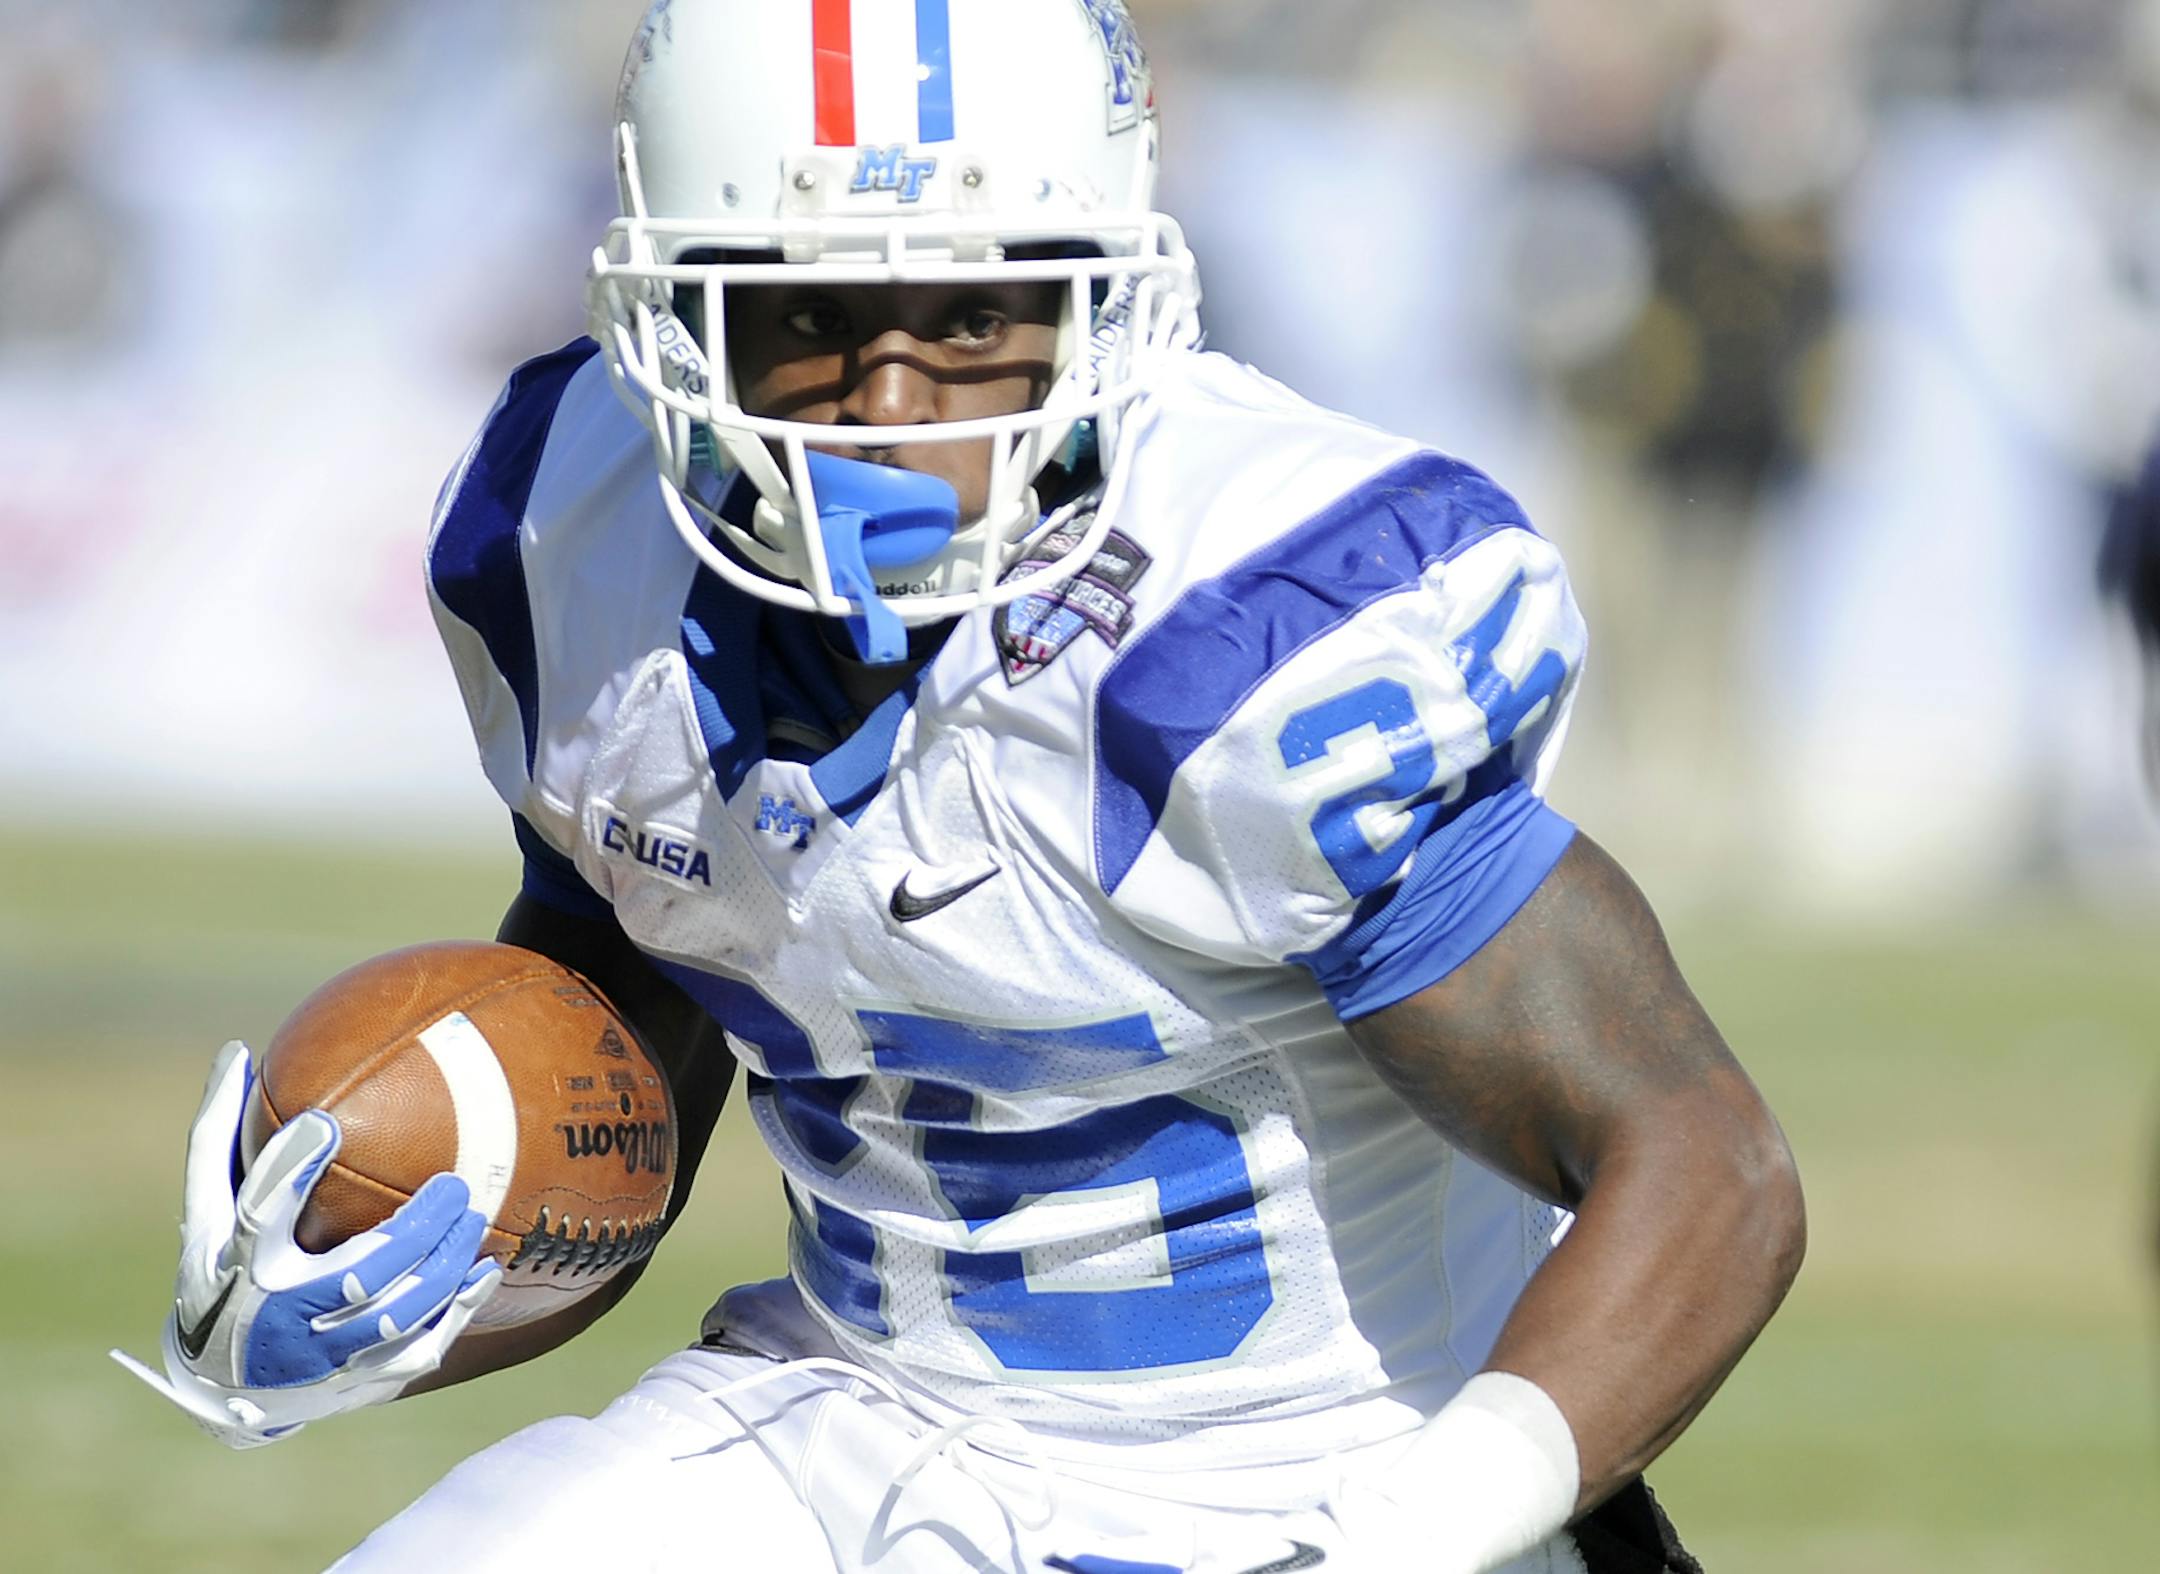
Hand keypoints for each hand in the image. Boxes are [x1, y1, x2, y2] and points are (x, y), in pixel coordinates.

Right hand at [110, 1040, 501, 1447]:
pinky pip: (419, 1349)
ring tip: (473, 1216)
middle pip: (355, 1276)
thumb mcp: (203, 1212)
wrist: (218, 1387)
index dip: (290, 1172)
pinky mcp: (358, 1380)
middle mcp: (279, 1318)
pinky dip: (457, 1311)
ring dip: (443, 1267)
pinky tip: (486, 1270)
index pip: (259, 1216)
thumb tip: (236, 1052)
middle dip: (412, 1231)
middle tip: (454, 1185)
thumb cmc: (215, 1275)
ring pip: (396, 1315)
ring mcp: (321, 1357)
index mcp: (238, 1267)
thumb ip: (217, 1136)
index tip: (325, 1124)